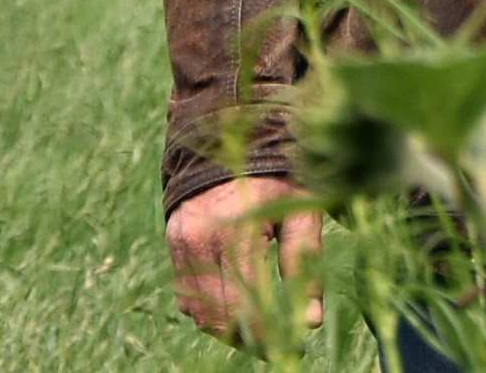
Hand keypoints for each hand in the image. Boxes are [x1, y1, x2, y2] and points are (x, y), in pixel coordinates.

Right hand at [166, 174, 320, 341]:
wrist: (232, 137)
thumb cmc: (279, 173)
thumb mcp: (301, 210)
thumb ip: (304, 263)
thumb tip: (311, 321)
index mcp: (237, 232)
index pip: (247, 303)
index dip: (267, 333)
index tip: (290, 348)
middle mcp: (201, 242)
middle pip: (218, 314)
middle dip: (247, 337)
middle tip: (276, 345)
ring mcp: (181, 244)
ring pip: (198, 311)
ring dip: (226, 328)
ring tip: (258, 330)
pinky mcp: (173, 244)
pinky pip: (186, 294)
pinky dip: (208, 309)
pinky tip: (235, 308)